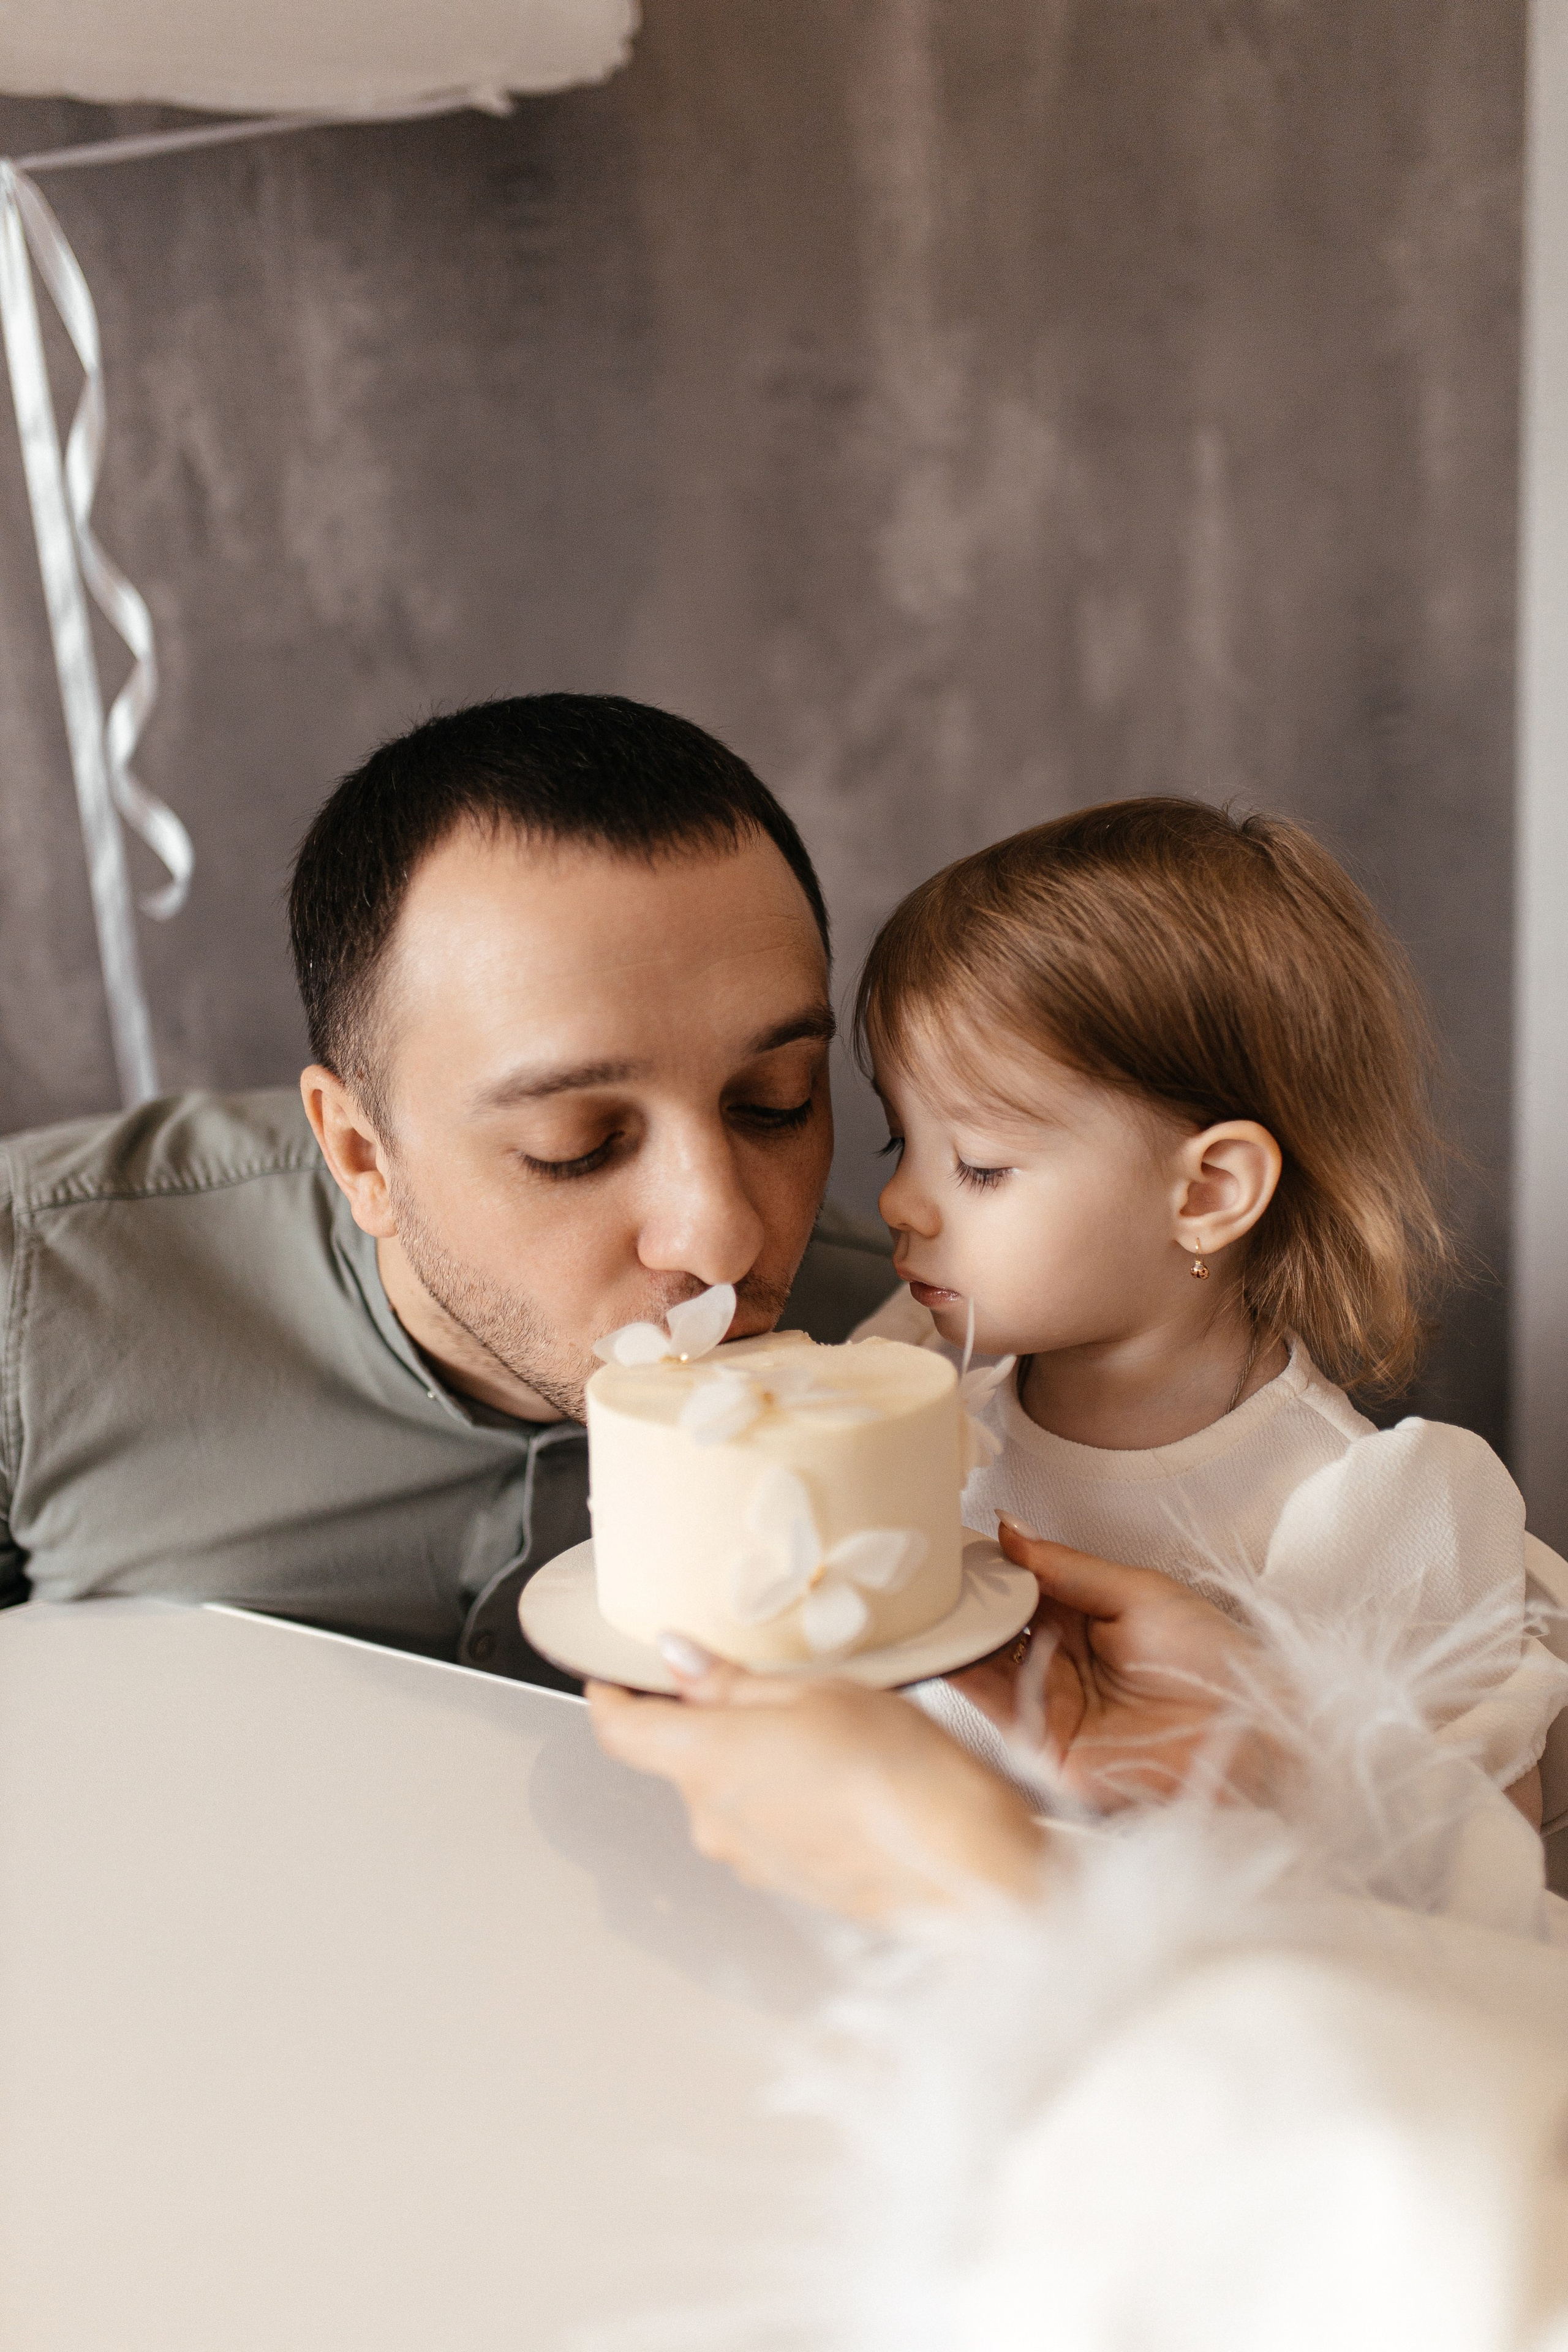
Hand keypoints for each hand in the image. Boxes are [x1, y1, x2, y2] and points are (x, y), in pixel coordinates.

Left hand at [589, 1656, 1046, 1920]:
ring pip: (727, 1793)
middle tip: (774, 1685)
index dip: (609, 1698)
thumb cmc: (898, 1767)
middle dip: (713, 1721)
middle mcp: (713, 1821)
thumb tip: (679, 1661)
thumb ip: (733, 1682)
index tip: (612, 1676)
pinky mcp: (787, 1884)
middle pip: (681, 1760)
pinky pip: (765, 1827)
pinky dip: (786, 1798)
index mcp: (705, 1762)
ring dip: (756, 1761)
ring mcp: (750, 1860)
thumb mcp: (816, 1690)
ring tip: (829, 1731)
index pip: (621, 1732)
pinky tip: (843, 1778)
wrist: (966, 1861)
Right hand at [950, 1518, 1271, 1810]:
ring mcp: (1048, 1705)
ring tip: (920, 1594)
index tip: (944, 1536)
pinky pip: (993, 1706)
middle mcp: (1057, 1663)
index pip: (1014, 1587)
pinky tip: (944, 1640)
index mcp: (1080, 1619)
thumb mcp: (1137, 1593)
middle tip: (919, 1563)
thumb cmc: (1216, 1659)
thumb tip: (1006, 1528)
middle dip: (957, 1597)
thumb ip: (1066, 1566)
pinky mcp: (1047, 1749)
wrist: (1255, 1732)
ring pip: (980, 1662)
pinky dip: (961, 1673)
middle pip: (990, 1626)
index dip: (982, 1564)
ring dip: (951, 1630)